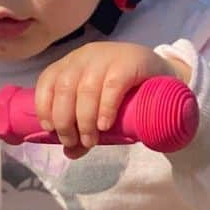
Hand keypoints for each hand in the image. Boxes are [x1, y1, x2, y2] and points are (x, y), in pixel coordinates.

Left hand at [35, 42, 191, 157]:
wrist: (166, 78)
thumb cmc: (127, 95)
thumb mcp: (100, 110)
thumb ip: (84, 129)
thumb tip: (69, 153)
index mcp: (73, 64)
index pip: (48, 80)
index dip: (44, 105)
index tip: (50, 128)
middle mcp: (86, 57)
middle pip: (65, 88)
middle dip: (64, 120)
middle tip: (72, 142)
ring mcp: (108, 57)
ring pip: (86, 89)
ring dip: (84, 120)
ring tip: (91, 141)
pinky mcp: (130, 63)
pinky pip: (112, 85)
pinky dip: (105, 108)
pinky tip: (105, 125)